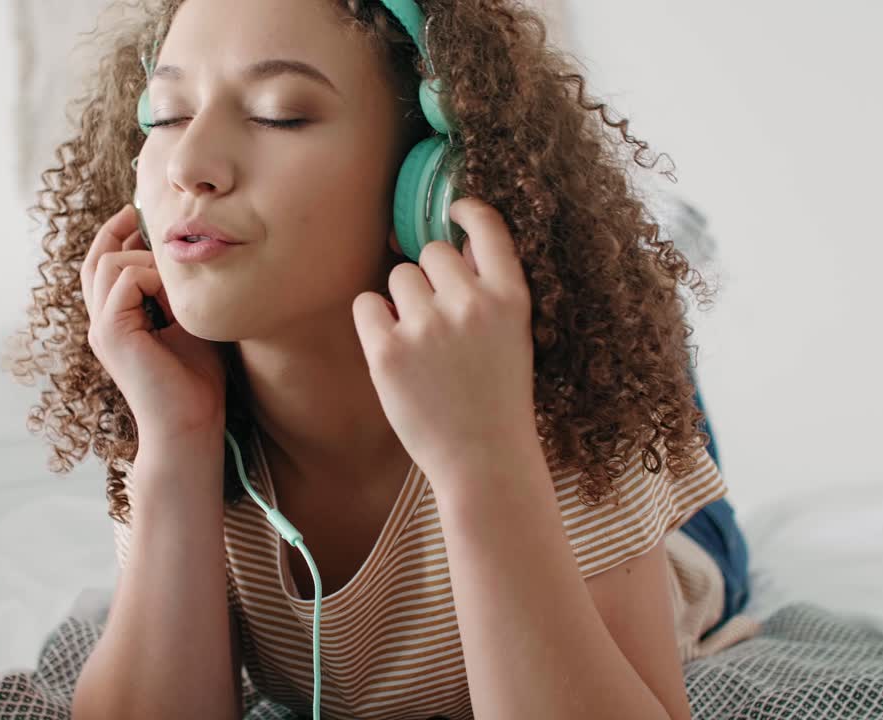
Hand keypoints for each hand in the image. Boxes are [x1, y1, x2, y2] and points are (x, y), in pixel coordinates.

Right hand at [81, 204, 226, 447]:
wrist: (191, 426)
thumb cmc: (197, 382)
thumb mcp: (190, 324)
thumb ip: (179, 293)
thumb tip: (186, 254)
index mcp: (117, 321)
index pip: (103, 266)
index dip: (115, 235)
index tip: (136, 213)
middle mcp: (102, 322)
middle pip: (97, 259)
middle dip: (121, 232)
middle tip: (149, 220)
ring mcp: (102, 328)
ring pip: (109, 264)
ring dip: (148, 262)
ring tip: (176, 288)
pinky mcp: (111, 333)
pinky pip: (123, 279)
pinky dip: (151, 278)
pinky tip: (173, 300)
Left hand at [352, 197, 537, 487]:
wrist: (483, 460)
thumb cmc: (497, 398)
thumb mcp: (516, 335)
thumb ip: (490, 289)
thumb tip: (452, 242)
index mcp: (511, 298)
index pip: (488, 228)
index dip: (468, 211)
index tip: (453, 210)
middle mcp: (470, 304)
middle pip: (431, 252)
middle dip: (430, 277)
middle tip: (440, 321)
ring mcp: (427, 327)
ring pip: (398, 275)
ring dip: (402, 300)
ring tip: (422, 344)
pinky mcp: (387, 351)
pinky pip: (366, 304)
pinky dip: (375, 322)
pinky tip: (395, 351)